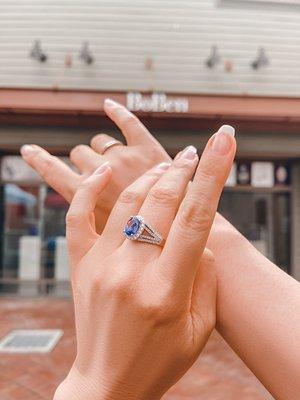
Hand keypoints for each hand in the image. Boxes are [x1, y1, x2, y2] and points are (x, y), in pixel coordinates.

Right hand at [20, 99, 169, 232]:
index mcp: (88, 197)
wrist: (181, 229)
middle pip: (80, 153)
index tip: (28, 150)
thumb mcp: (104, 234)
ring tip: (122, 167)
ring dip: (104, 149)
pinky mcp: (147, 148)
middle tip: (106, 179)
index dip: (39, 160)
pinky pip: (129, 123)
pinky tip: (108, 105)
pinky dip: (117, 111)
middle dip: (88, 163)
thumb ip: (89, 214)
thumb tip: (83, 203)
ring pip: (100, 140)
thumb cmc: (141, 237)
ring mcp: (125, 157)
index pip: (54, 173)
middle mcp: (102, 172)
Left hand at [54, 130, 235, 399]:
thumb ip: (203, 275)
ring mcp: (99, 267)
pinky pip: (77, 217)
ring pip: (125, 203)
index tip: (222, 143)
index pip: (194, 219)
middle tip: (192, 153)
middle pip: (160, 203)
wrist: (107, 384)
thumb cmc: (159, 359)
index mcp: (167, 291)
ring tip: (166, 166)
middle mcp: (130, 273)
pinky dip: (90, 189)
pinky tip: (103, 171)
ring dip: (149, 177)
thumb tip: (195, 234)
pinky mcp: (79, 266)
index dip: (211, 175)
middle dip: (181, 170)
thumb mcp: (199, 327)